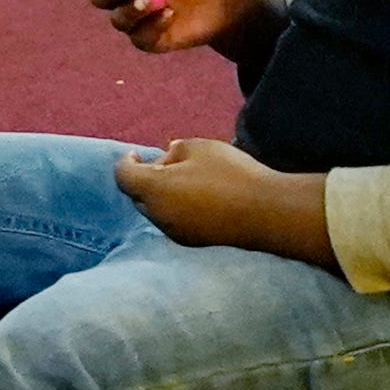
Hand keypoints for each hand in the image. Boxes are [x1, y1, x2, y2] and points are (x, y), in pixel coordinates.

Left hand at [113, 135, 324, 258]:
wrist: (266, 212)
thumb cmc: (231, 174)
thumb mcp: (200, 147)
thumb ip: (176, 149)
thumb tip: (166, 156)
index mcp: (153, 189)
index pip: (123, 176)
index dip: (126, 162)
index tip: (136, 154)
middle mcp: (157, 214)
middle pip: (138, 195)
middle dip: (146, 178)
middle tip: (168, 163)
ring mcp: (173, 231)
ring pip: (155, 210)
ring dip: (162, 194)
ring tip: (188, 178)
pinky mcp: (190, 241)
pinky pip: (173, 221)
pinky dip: (176, 208)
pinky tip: (199, 197)